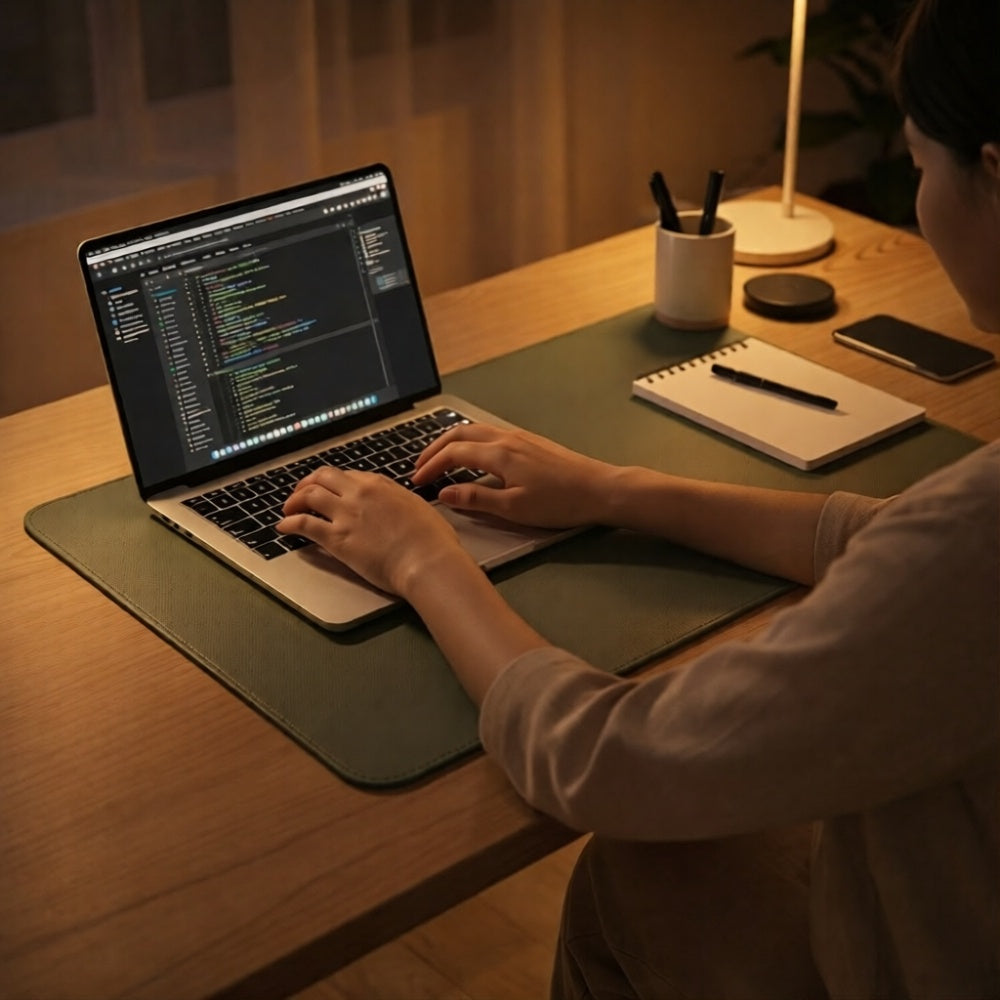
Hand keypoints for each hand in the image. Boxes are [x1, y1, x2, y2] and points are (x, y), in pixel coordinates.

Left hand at [277, 467, 475, 596]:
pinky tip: (283, 527)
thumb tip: (402, 508)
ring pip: (308, 495)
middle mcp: (360, 493)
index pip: (348, 475)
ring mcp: (346, 514)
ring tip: (288, 509)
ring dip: (294, 500)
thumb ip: (403, 503)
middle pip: (323, 477)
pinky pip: (304, 524)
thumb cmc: (433, 541)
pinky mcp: (336, 538)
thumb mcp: (420, 509)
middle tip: (301, 493)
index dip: (334, 482)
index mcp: (381, 484)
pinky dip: (289, 523)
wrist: (427, 560)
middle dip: (308, 483)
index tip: (330, 489)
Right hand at [412, 423, 615, 528]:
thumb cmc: (560, 502)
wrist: (599, 489)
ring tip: (439, 460)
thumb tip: (444, 494)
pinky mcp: (529, 442)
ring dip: (452, 443)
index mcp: (499, 454)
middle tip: (419, 466)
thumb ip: (476, 499)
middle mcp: (506, 439)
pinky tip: (471, 458)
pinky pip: (489, 434)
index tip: (417, 482)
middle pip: (459, 433)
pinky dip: (470, 442)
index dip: (431, 467)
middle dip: (434, 449)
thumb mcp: (513, 508)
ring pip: (474, 430)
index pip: (453, 453)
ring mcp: (519, 437)